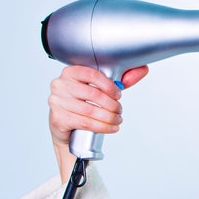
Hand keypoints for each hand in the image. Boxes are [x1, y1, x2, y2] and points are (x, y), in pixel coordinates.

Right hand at [48, 65, 147, 180]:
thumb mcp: (102, 88)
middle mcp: (60, 85)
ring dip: (109, 117)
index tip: (118, 94)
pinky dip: (102, 127)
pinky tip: (111, 127)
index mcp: (70, 72)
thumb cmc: (83, 102)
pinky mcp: (58, 118)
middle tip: (119, 110)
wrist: (66, 125)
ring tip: (117, 120)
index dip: (109, 86)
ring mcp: (57, 102)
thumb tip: (142, 70)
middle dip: (112, 104)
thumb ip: (121, 78)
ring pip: (91, 110)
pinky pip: (85, 123)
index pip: (92, 74)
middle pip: (93, 94)